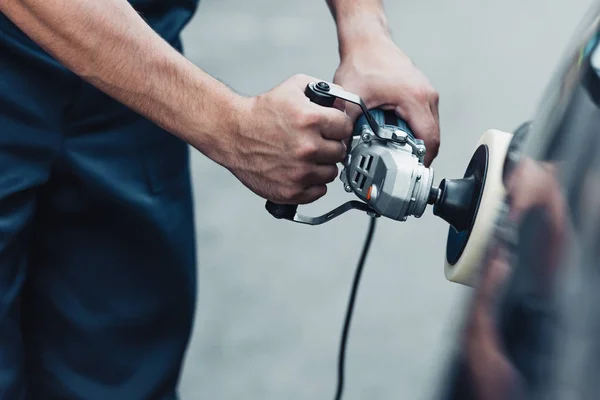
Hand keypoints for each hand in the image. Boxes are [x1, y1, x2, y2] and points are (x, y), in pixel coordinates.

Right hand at [226, 74, 352, 203]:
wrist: (232, 134)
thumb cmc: (260, 113)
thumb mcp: (293, 88)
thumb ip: (324, 92)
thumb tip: (343, 103)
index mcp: (311, 120)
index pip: (346, 127)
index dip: (338, 126)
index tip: (331, 128)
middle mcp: (307, 147)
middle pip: (341, 151)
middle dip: (330, 145)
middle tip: (316, 142)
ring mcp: (300, 172)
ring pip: (331, 173)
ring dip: (322, 165)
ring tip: (305, 156)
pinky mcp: (291, 191)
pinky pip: (319, 191)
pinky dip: (312, 183)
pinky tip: (300, 171)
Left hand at [333, 36, 439, 165]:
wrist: (367, 41)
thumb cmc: (363, 61)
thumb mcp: (351, 97)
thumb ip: (347, 125)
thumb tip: (344, 149)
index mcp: (415, 99)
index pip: (429, 140)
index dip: (421, 161)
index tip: (409, 173)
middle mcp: (426, 96)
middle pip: (432, 137)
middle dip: (416, 155)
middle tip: (399, 166)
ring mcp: (426, 93)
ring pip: (429, 129)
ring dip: (414, 142)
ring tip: (395, 151)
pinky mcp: (420, 92)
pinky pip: (423, 118)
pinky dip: (412, 129)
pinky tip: (394, 134)